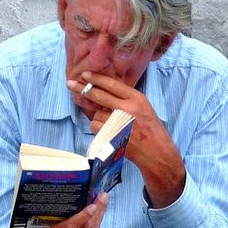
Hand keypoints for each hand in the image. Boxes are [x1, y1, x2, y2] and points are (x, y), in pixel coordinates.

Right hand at [18, 192, 108, 227]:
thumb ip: (59, 218)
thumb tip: (77, 200)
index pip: (70, 227)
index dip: (83, 216)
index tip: (92, 205)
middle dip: (97, 210)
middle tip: (102, 197)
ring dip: (99, 216)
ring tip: (102, 203)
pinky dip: (97, 225)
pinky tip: (98, 217)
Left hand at [67, 72, 185, 208]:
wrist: (157, 152)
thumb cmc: (150, 129)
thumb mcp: (143, 107)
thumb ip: (125, 99)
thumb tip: (102, 90)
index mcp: (137, 98)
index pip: (112, 84)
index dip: (96, 78)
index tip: (85, 74)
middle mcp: (128, 108)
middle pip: (99, 95)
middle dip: (82, 88)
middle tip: (70, 83)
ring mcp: (119, 123)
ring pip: (96, 114)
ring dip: (98, 118)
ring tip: (111, 125)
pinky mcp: (112, 136)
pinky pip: (96, 127)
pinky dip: (98, 129)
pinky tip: (109, 133)